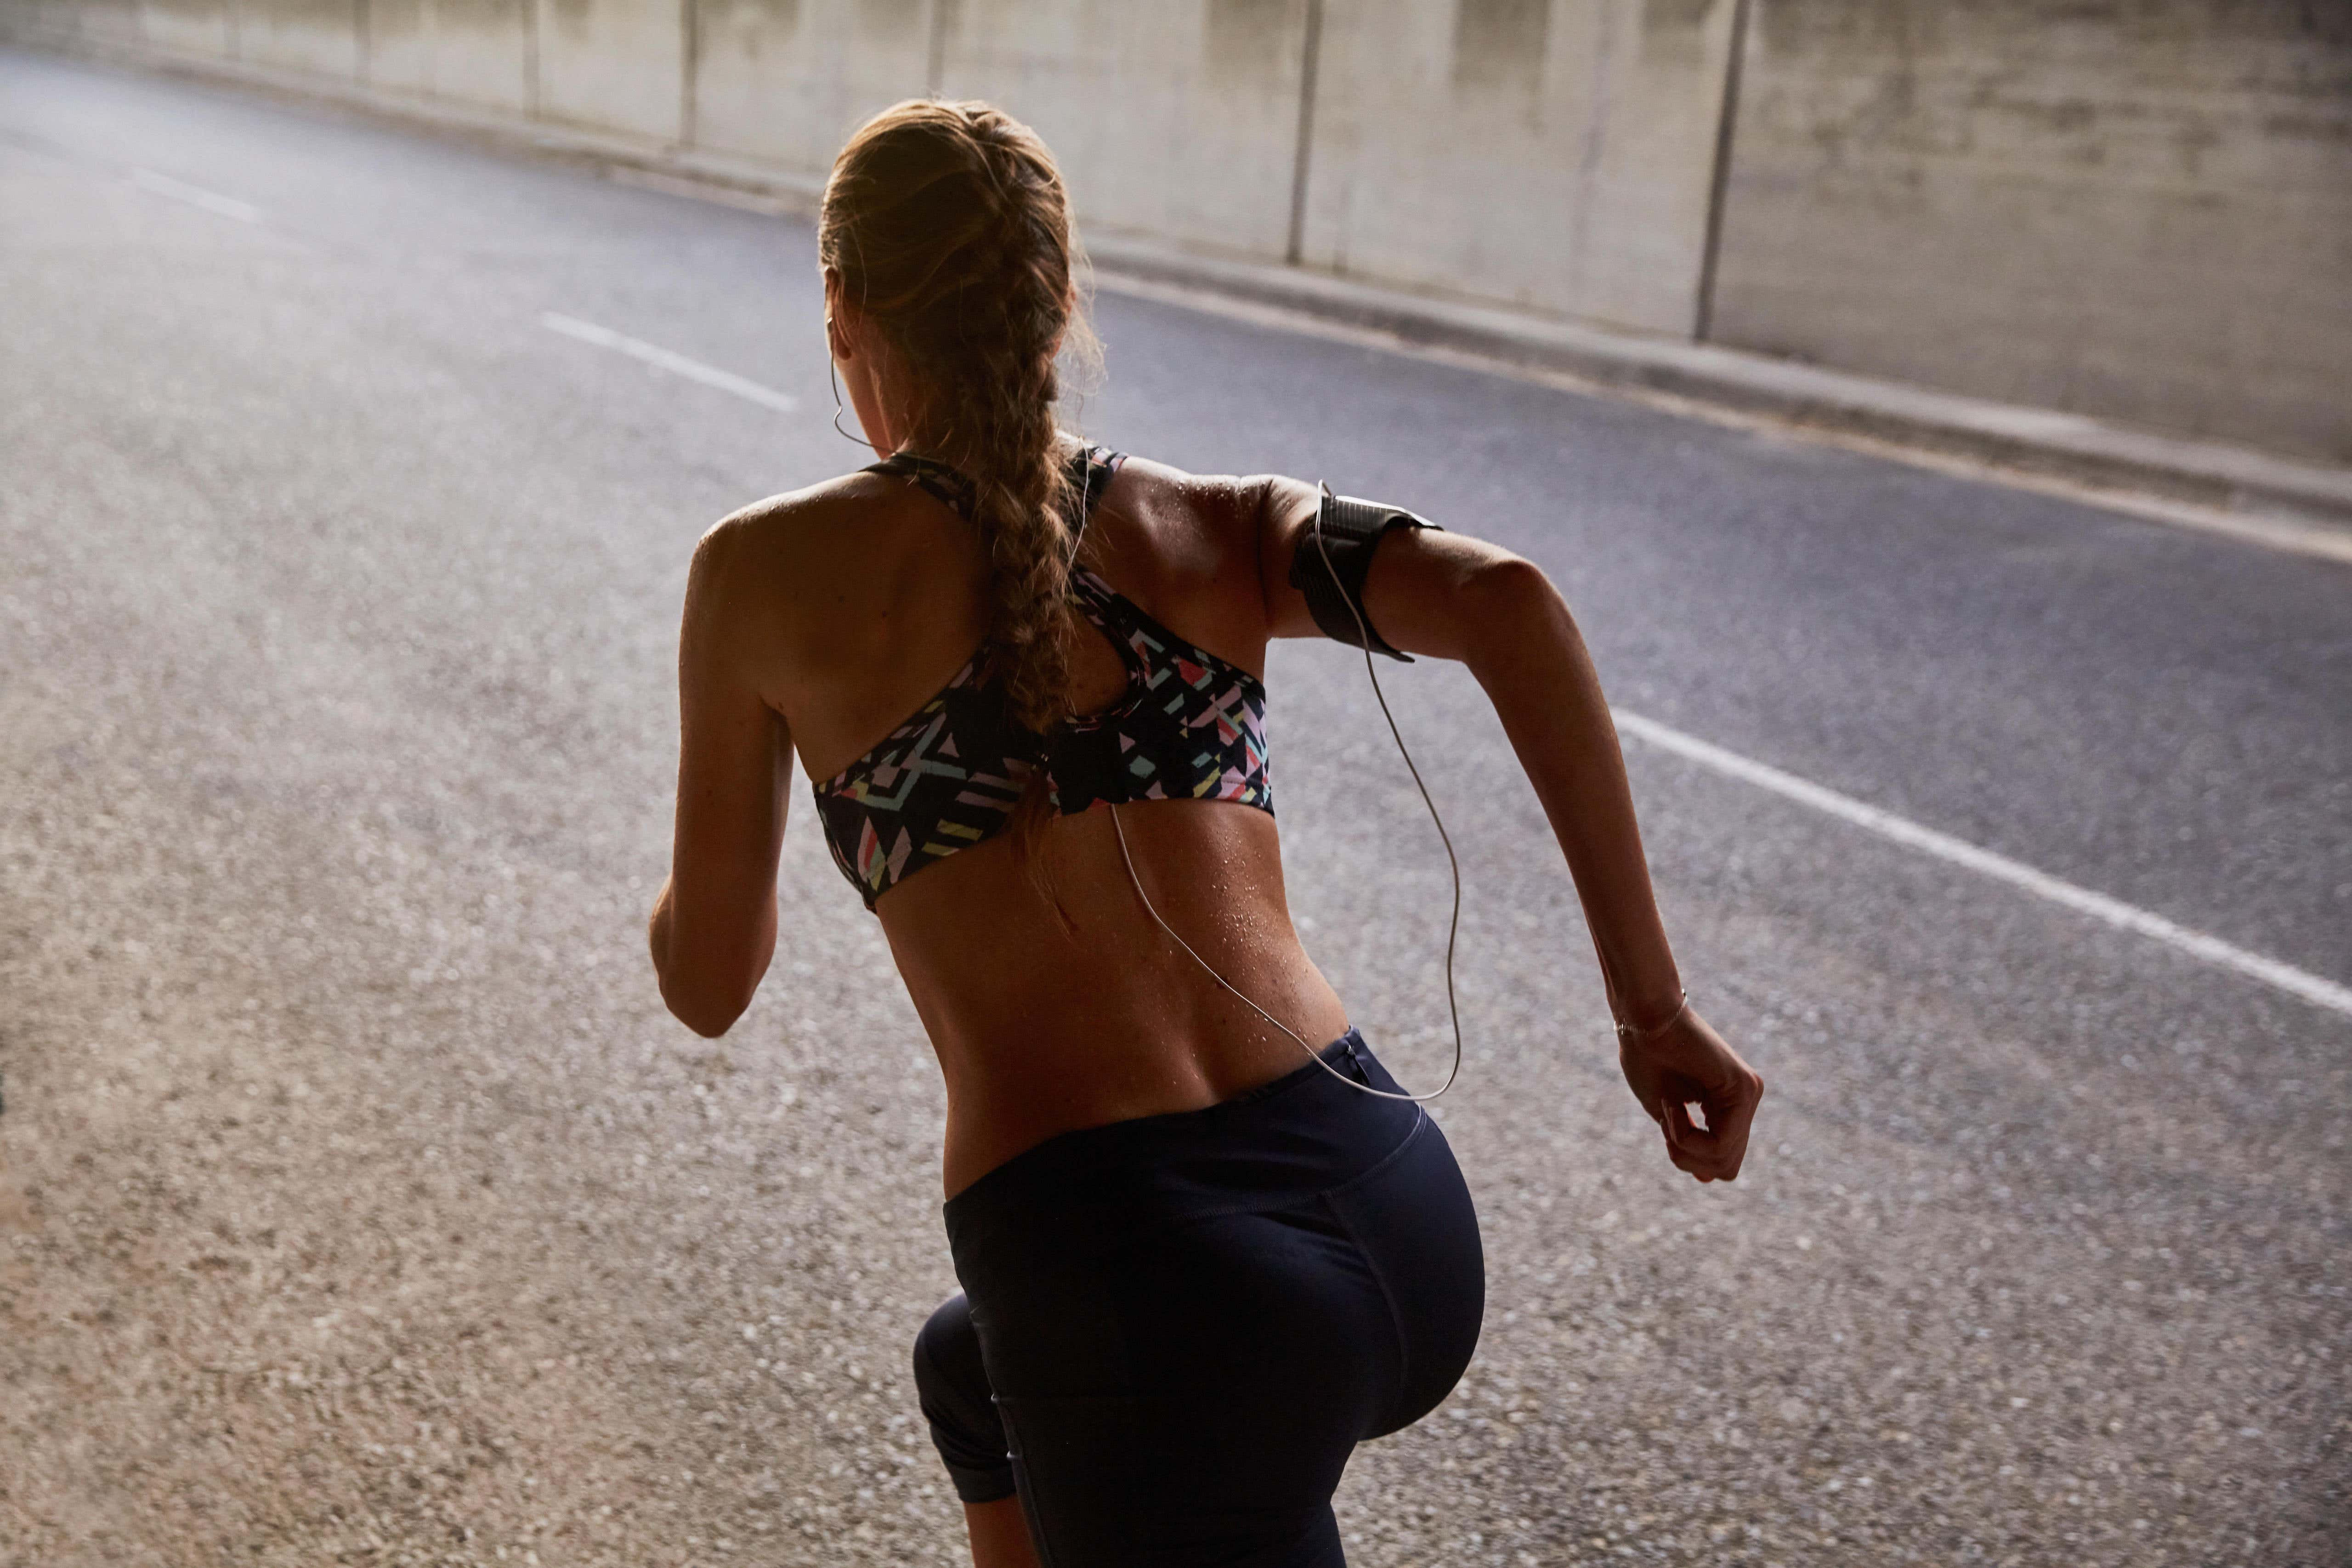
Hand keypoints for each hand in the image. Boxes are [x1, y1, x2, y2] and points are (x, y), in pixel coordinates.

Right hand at [1616, 1004, 1764, 1182]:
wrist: (1643, 1018)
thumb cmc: (1646, 1058)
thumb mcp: (1667, 1116)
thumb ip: (1689, 1142)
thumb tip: (1708, 1179)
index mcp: (1728, 1107)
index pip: (1722, 1160)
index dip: (1688, 1158)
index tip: (1665, 1129)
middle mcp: (1745, 1102)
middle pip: (1726, 1168)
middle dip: (1687, 1158)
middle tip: (1666, 1127)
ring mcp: (1749, 1094)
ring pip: (1724, 1160)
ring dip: (1685, 1146)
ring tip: (1669, 1110)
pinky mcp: (1745, 1088)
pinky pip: (1723, 1143)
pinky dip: (1689, 1136)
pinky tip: (1674, 1106)